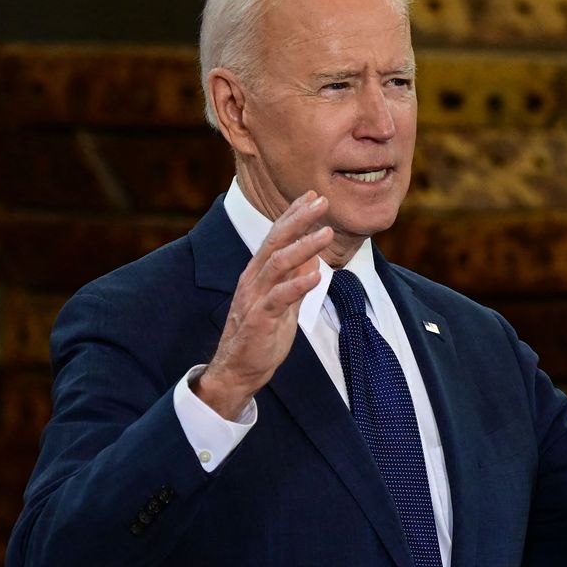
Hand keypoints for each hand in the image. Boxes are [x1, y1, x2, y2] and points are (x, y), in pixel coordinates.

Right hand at [194, 191, 330, 417]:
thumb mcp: (284, 302)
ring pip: (278, 265)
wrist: (240, 369)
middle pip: (276, 242)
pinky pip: (279, 298)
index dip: (293, 215)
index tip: (312, 196)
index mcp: (259, 273)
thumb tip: (313, 259)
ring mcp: (254, 298)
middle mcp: (254, 279)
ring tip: (326, 233)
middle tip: (321, 202)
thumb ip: (295, 279)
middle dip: (298, 220)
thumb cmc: (262, 335)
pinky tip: (317, 275)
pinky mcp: (258, 319)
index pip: (276, 236)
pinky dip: (298, 285)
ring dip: (303, 247)